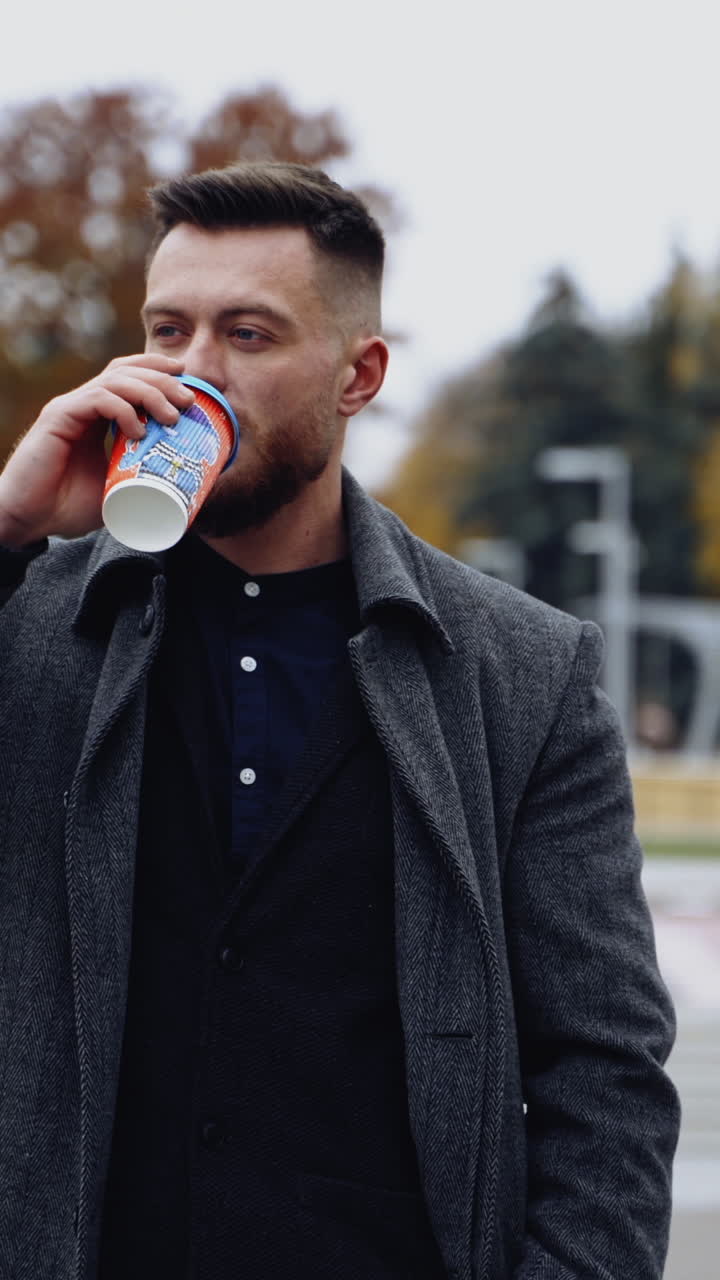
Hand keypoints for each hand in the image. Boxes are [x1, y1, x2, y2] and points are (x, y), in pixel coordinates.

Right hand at [0, 354, 194, 545]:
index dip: (157, 370)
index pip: (127, 375)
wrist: (29, 521)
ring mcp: (69, 408)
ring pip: (115, 381)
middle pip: (126, 371)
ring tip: (173, 416)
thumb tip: (183, 485)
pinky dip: (124, 410)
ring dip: (150, 392)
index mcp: (95, 415)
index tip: (188, 379)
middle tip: (188, 400)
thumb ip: (140, 476)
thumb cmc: (67, 508)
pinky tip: (140, 432)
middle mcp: (82, 404)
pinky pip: (96, 400)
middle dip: (162, 379)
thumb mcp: (116, 489)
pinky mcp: (58, 417)